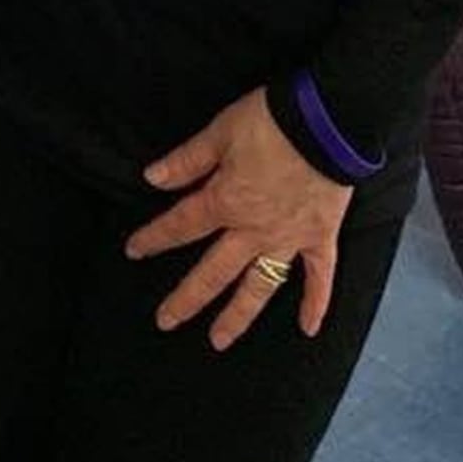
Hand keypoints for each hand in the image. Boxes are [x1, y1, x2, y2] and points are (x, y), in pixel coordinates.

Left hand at [124, 87, 351, 350]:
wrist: (328, 122)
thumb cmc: (272, 121)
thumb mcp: (220, 132)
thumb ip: (187, 160)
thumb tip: (152, 178)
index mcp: (226, 201)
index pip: (181, 225)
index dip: (154, 238)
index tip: (134, 251)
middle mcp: (253, 230)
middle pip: (213, 271)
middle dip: (187, 298)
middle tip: (166, 321)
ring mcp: (288, 238)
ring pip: (259, 286)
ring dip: (239, 315)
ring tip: (219, 339)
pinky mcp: (321, 237)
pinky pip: (319, 278)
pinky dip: (316, 304)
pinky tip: (308, 329)